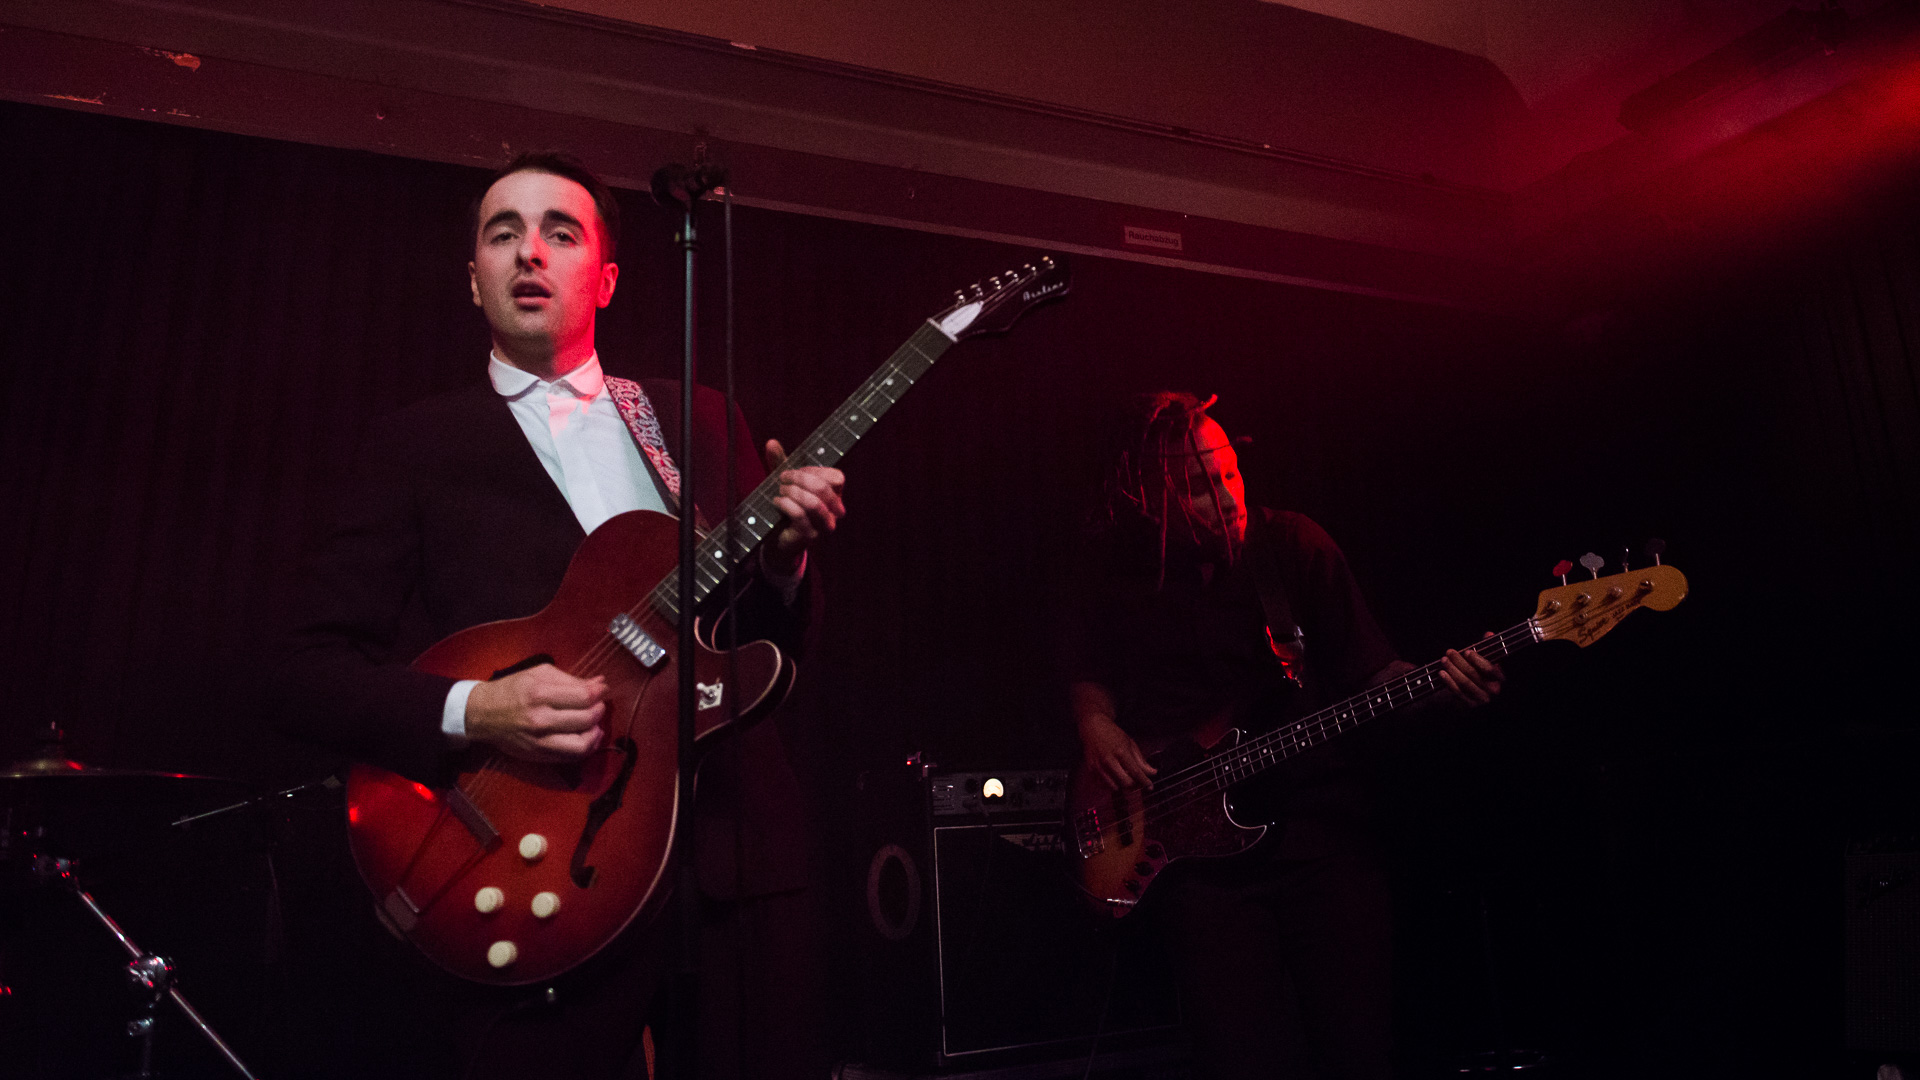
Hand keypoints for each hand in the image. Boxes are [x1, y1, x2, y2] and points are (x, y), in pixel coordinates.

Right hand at [465, 664, 606, 762]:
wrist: (482, 714)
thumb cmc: (512, 689)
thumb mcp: (538, 674)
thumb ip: (570, 679)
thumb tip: (599, 683)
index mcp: (539, 694)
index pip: (583, 697)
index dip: (599, 692)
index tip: (603, 688)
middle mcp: (540, 720)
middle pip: (586, 719)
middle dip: (599, 709)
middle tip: (598, 703)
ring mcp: (539, 741)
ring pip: (582, 744)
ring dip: (596, 732)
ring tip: (595, 722)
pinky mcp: (539, 756)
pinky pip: (571, 757)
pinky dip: (586, 747)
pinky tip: (588, 736)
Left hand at [763, 439, 845, 574]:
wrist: (776, 536)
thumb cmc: (786, 504)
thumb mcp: (784, 481)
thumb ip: (780, 462)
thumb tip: (771, 442)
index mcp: (835, 495)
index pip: (836, 478)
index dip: (812, 471)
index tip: (792, 471)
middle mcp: (834, 511)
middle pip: (823, 488)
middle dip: (798, 479)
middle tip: (781, 479)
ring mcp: (824, 526)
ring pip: (813, 503)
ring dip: (792, 493)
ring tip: (780, 491)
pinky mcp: (810, 536)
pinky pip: (800, 515)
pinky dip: (785, 505)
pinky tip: (777, 502)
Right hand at [1077, 713, 1157, 791]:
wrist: (1093, 728)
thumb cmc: (1114, 734)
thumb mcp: (1130, 744)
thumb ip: (1141, 761)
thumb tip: (1153, 773)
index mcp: (1121, 752)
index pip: (1136, 772)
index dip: (1145, 781)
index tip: (1150, 787)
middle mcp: (1108, 760)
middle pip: (1126, 783)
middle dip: (1134, 785)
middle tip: (1137, 782)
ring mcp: (1098, 766)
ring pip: (1114, 787)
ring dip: (1122, 786)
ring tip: (1125, 779)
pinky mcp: (1090, 770)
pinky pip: (1103, 786)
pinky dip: (1111, 785)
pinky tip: (1114, 777)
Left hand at [1437, 632, 1504, 707]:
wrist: (1467, 694)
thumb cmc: (1476, 673)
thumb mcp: (1482, 659)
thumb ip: (1487, 647)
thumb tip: (1489, 634)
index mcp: (1499, 678)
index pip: (1490, 670)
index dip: (1478, 660)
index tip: (1466, 652)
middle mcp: (1493, 690)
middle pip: (1474, 674)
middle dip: (1459, 661)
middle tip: (1449, 652)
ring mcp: (1482, 699)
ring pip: (1465, 683)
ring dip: (1452, 670)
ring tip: (1443, 660)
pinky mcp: (1470, 705)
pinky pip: (1458, 693)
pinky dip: (1449, 682)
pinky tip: (1441, 673)